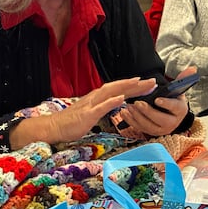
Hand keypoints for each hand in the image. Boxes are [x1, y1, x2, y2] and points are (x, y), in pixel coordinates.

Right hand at [9, 77, 156, 147]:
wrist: (54, 127)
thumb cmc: (71, 123)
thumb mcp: (92, 114)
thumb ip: (104, 108)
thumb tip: (117, 104)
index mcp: (98, 98)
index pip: (119, 89)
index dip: (134, 86)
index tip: (148, 84)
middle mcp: (96, 97)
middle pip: (119, 87)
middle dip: (137, 84)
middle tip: (154, 81)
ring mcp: (91, 104)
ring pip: (112, 92)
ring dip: (127, 87)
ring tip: (142, 84)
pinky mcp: (87, 114)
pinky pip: (101, 106)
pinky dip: (112, 101)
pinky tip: (123, 98)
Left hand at [120, 67, 195, 135]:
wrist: (170, 113)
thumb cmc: (172, 99)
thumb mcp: (177, 89)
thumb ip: (183, 79)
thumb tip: (192, 69)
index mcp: (180, 110)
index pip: (174, 107)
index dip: (166, 104)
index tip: (157, 99)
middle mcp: (173, 123)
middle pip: (161, 120)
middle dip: (148, 112)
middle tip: (138, 103)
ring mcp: (161, 129)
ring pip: (149, 126)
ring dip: (138, 117)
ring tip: (129, 106)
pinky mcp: (151, 133)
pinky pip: (140, 129)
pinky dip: (131, 121)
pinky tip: (124, 112)